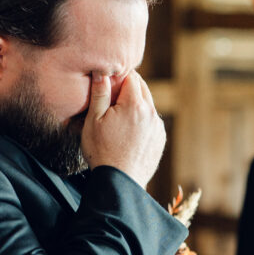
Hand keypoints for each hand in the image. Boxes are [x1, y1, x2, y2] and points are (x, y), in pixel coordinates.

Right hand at [81, 71, 165, 188]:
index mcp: (134, 104)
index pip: (131, 77)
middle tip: (112, 97)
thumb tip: (102, 72)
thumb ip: (99, 94)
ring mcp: (158, 127)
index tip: (109, 83)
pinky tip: (129, 132)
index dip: (119, 77)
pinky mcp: (160, 139)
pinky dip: (142, 120)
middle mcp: (151, 113)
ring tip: (119, 118)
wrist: (120, 182)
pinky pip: (152, 121)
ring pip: (148, 105)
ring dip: (136, 105)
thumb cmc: (102, 152)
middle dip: (129, 88)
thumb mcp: (93, 121)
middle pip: (142, 88)